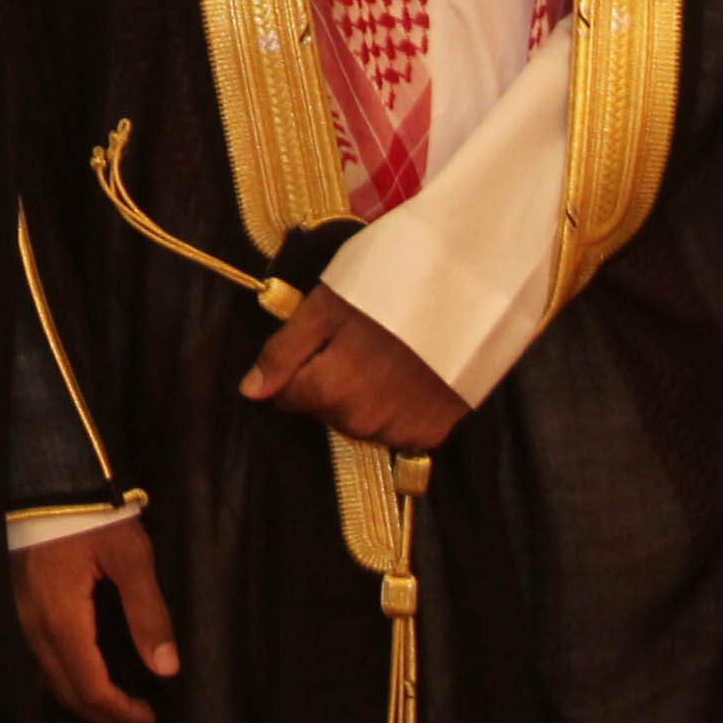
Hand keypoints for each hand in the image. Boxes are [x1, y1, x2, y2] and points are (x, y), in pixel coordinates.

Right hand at [11, 512, 180, 722]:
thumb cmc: (92, 516)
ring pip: (45, 676)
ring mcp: (19, 615)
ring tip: (112, 701)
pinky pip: (36, 657)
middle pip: (64, 689)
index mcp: (62, 619)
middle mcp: (33, 626)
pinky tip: (80, 670)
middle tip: (136, 718)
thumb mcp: (131, 558)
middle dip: (101, 712)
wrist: (45, 477)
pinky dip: (61, 676)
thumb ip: (148, 614)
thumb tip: (166, 669)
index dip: (119, 710)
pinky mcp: (16, 603)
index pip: (89, 686)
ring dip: (79, 696)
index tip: (149, 716)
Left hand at [240, 284, 466, 450]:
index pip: (288, 397)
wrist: (472, 294)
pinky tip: (410, 381)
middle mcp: (363, 420)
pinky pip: (399, 434)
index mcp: (330, 388)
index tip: (318, 346)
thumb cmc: (392, 289)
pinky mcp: (435, 433)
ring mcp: (401, 430)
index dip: (295, 371)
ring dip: (362, 403)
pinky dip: (398, 413)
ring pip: (361, 426)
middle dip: (329, 385)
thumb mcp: (326, 307)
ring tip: (385, 362)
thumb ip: (284, 352)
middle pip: (326, 412)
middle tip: (357, 347)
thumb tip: (250, 391)